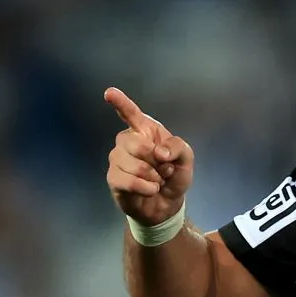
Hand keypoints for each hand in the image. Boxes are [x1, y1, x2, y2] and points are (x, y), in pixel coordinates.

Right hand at [105, 87, 193, 225]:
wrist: (167, 203)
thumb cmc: (174, 175)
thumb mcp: (186, 158)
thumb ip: (178, 147)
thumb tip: (159, 152)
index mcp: (145, 130)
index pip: (131, 113)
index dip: (120, 103)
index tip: (109, 93)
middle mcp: (128, 141)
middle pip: (135, 143)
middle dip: (156, 160)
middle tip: (164, 169)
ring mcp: (117, 159)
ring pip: (133, 164)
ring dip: (153, 176)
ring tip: (157, 181)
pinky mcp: (114, 178)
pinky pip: (128, 181)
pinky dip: (146, 188)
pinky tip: (151, 189)